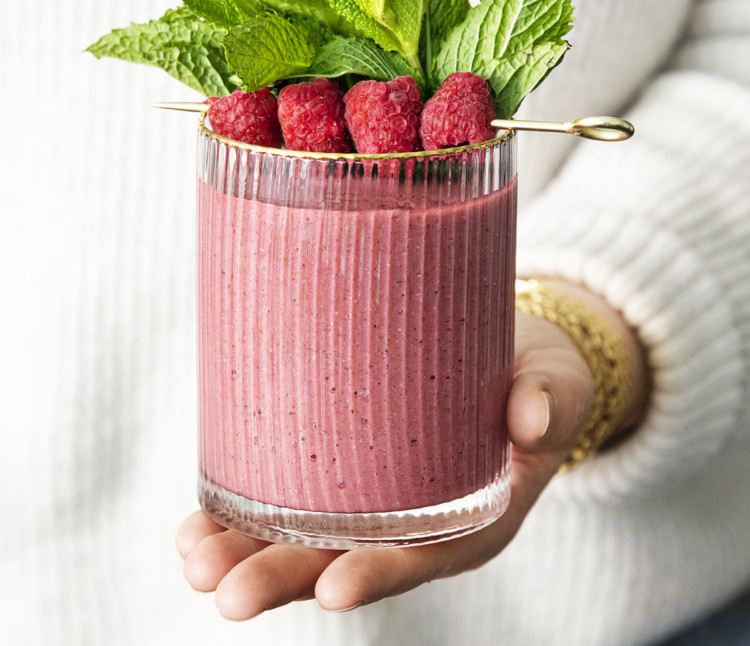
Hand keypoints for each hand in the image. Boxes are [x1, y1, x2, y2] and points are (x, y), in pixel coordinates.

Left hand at [176, 282, 647, 619]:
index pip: (422, 558)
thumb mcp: (556, 387)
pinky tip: (199, 516)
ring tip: (191, 555)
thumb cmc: (536, 381)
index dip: (378, 575)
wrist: (511, 363)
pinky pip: (293, 500)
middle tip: (224, 591)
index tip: (332, 588)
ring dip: (244, 552)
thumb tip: (533, 415)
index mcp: (471, 519)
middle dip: (282, 579)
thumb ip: (551, 400)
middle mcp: (415, 523)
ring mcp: (377, 501)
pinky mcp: (351, 469)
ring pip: (306, 540)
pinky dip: (243, 511)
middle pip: (344, 561)